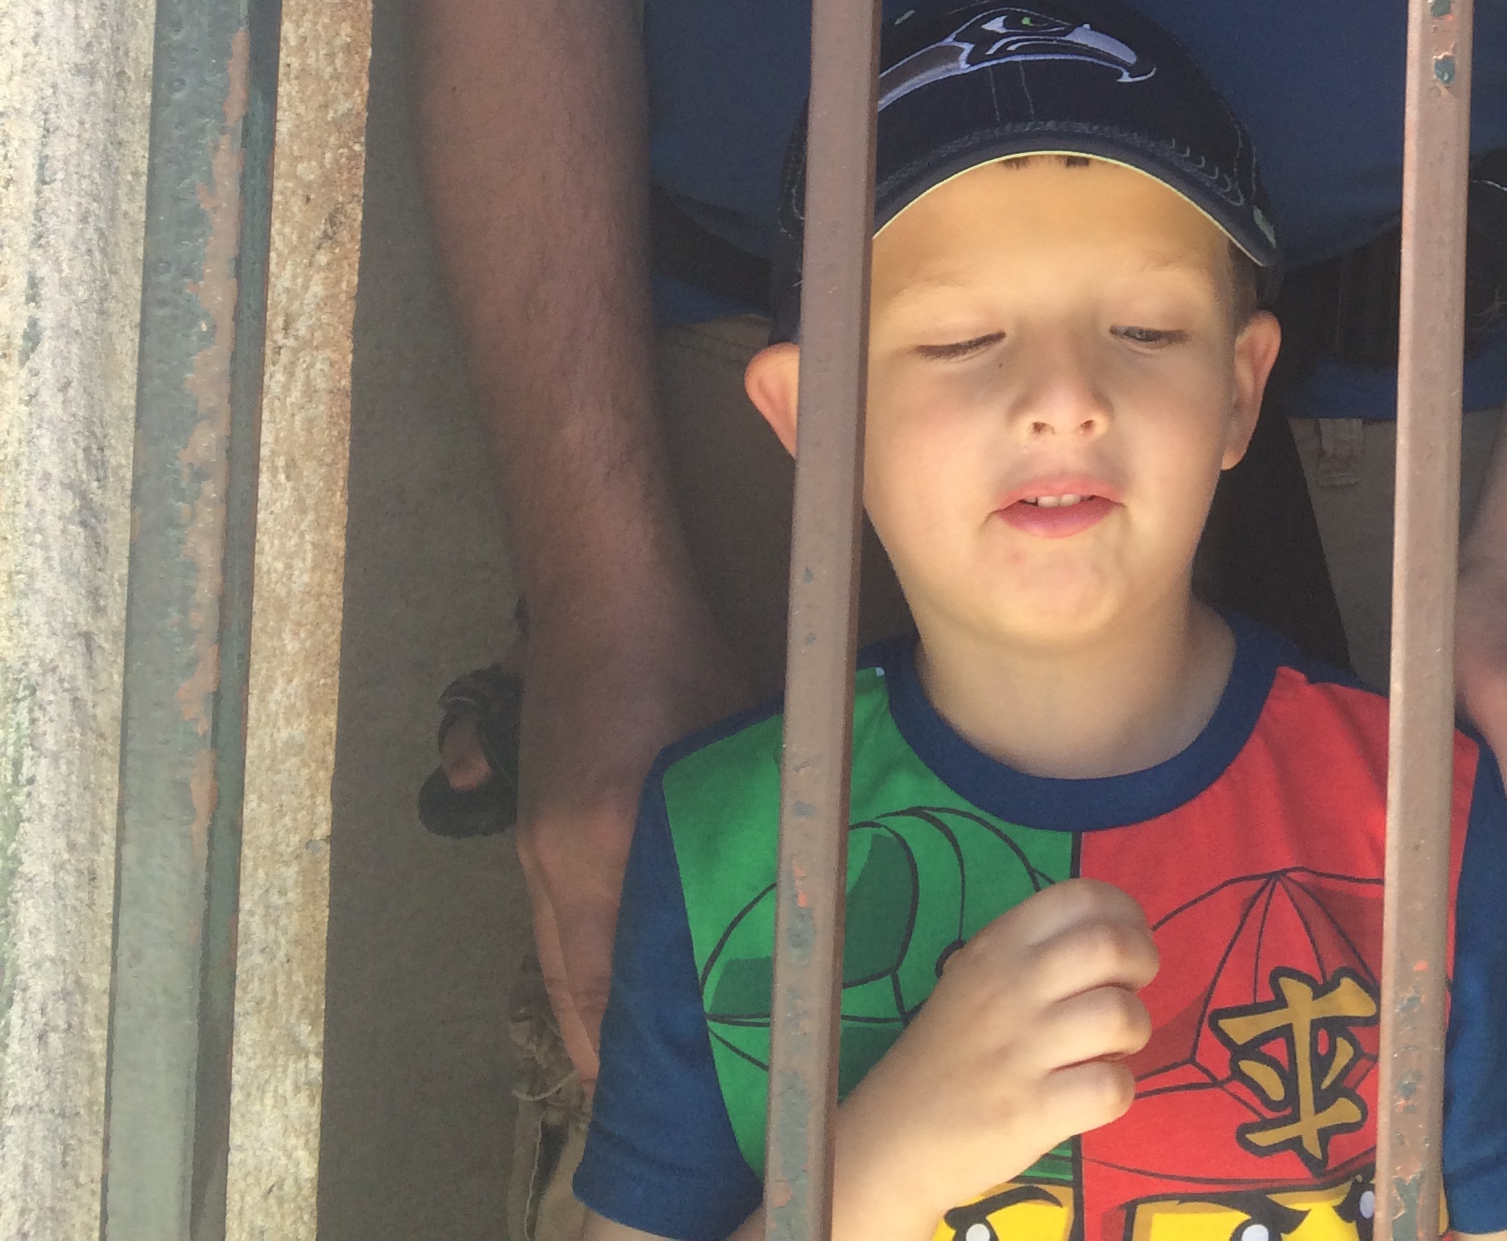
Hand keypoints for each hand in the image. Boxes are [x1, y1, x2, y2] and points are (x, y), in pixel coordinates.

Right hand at [517, 585, 751, 1081]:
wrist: (597, 586)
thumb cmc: (679, 652)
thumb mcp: (728, 738)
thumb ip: (750, 812)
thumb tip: (800, 871)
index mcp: (607, 838)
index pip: (611, 977)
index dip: (635, 1044)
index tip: (666, 1094)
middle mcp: (557, 854)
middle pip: (573, 985)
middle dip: (608, 1046)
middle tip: (655, 1095)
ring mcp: (535, 840)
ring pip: (558, 953)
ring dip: (592, 1003)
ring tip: (639, 1054)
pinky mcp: (531, 819)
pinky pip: (552, 914)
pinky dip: (578, 954)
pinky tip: (616, 974)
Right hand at [834, 879, 1156, 1240]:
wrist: (896, 1137)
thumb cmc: (950, 1052)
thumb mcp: (975, 976)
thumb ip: (1034, 950)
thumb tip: (1116, 936)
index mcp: (997, 945)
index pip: (1079, 896)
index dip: (1124, 912)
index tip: (1130, 938)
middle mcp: (1010, 987)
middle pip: (1110, 946)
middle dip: (1143, 962)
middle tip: (1132, 989)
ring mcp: (1021, 1051)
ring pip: (1120, 1015)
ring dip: (1136, 1029)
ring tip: (1114, 1046)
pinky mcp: (1031, 1112)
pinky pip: (1111, 1088)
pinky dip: (1121, 1089)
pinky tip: (1099, 1091)